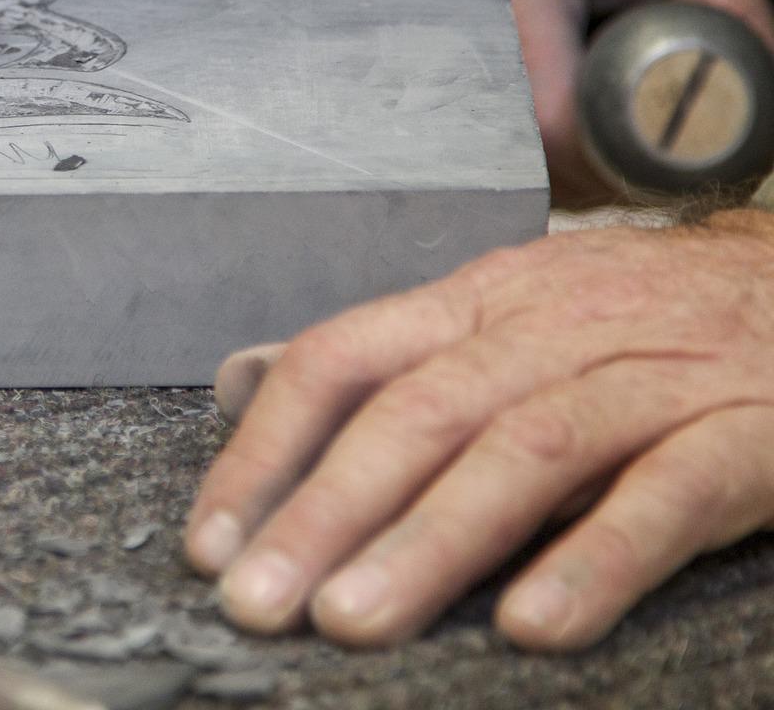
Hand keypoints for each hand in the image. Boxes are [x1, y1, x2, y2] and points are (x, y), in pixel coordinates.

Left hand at [184, 215, 773, 650]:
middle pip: (419, 414)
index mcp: (476, 304)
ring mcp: (651, 377)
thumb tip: (237, 380)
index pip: (343, 361)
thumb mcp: (499, 316)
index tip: (209, 542)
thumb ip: (376, 358)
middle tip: (259, 603)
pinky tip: (534, 625)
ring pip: (525, 452)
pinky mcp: (747, 434)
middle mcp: (551, 329)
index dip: (267, 451)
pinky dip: (597, 560)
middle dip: (327, 512)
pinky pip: (669, 496)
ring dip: (430, 542)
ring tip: (355, 619)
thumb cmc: (636, 319)